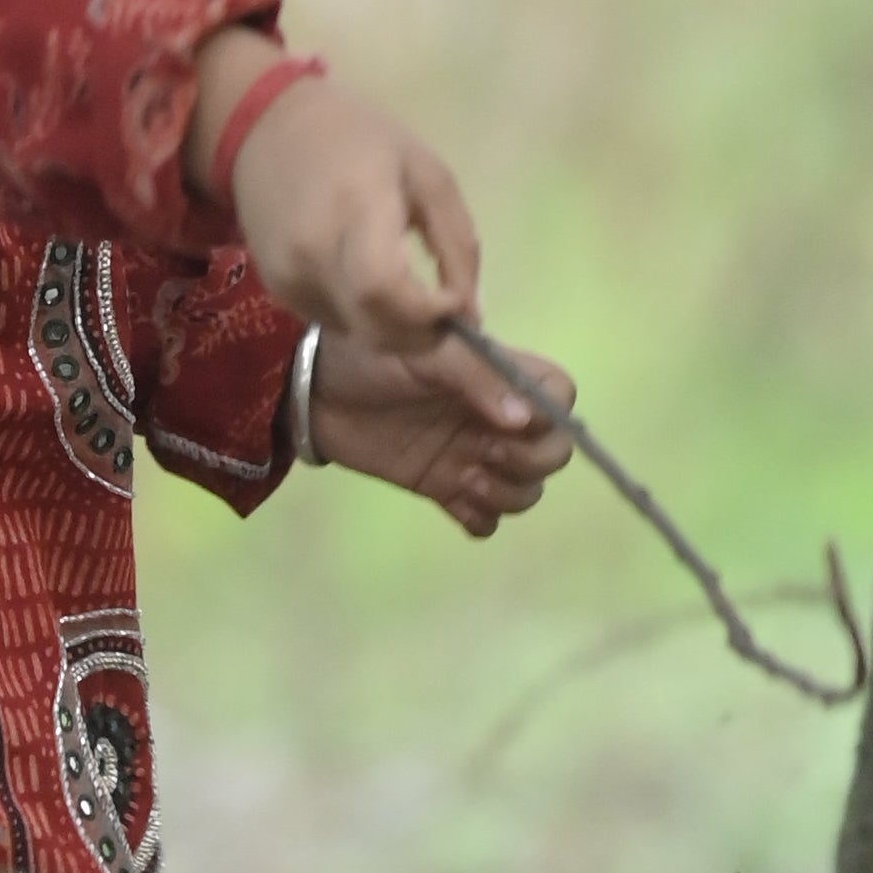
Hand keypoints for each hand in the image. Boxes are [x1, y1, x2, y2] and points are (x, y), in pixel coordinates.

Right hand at [209, 67, 498, 375]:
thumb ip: (456, 244)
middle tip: (445, 316)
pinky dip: (364, 320)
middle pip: (373, 327)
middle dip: (421, 336)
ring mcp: (288, 274)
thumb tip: (470, 313)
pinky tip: (372, 287)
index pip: (385, 289)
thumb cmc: (358, 139)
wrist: (266, 128)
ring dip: (395, 331)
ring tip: (412, 299)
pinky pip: (334, 323)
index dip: (427, 313)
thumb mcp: (426, 172)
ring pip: (356, 335)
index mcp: (356, 205)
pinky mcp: (276, 289)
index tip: (457, 304)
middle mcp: (313, 250)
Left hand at [310, 330, 574, 538]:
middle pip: (553, 452)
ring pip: (526, 491)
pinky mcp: (444, 488)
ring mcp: (472, 456)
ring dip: (506, 493)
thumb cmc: (367, 358)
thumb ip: (475, 376)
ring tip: (463, 478)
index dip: (549, 416)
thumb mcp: (422, 351)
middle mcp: (494, 418)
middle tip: (481, 452)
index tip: (509, 423)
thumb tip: (525, 418)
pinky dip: (479, 518)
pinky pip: (486, 520)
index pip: (558, 396)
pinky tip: (450, 499)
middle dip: (530, 462)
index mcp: (496, 376)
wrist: (313, 394)